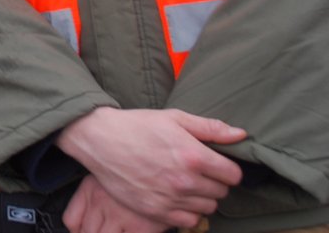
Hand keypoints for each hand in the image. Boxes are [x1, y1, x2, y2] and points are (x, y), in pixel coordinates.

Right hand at [58, 107, 244, 227]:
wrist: (99, 139)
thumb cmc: (136, 125)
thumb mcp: (173, 118)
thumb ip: (210, 128)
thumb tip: (240, 135)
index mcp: (194, 156)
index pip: (234, 175)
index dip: (226, 168)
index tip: (215, 164)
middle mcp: (185, 181)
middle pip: (221, 192)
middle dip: (213, 182)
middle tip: (196, 171)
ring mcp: (170, 199)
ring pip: (207, 208)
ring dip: (201, 197)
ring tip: (184, 183)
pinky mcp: (156, 211)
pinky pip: (188, 221)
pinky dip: (187, 212)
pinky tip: (176, 197)